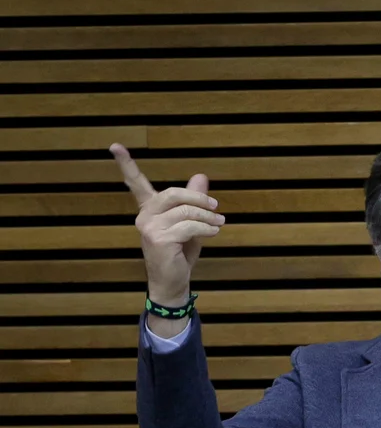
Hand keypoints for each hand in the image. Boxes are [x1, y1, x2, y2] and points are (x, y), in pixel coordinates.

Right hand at [110, 143, 222, 335]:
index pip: (135, 182)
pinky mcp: (158, 239)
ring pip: (186, 211)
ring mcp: (149, 227)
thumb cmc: (180, 252)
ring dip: (208, 216)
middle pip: (174, 193)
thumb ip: (193, 200)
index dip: (125, 163)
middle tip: (216, 207)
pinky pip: (189, 226)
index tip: (115, 145)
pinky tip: (213, 232)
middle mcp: (144, 215)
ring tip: (219, 223)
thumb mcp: (190, 223)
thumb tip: (201, 176)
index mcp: (149, 208)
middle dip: (199, 198)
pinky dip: (206, 228)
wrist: (172, 281)